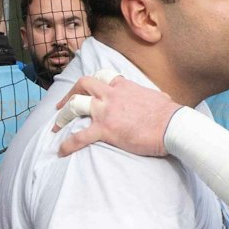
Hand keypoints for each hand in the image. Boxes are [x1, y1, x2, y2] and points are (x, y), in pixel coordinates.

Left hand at [54, 71, 178, 157]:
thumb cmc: (169, 114)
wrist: (172, 126)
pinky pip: (80, 136)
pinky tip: (61, 151)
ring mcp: (106, 111)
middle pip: (83, 84)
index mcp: (124, 86)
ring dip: (62, 115)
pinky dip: (68, 144)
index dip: (91, 83)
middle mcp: (111, 94)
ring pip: (74, 105)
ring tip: (55, 127)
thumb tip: (158, 98)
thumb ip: (149, 95)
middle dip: (69, 93)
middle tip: (62, 105)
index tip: (85, 90)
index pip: (102, 76)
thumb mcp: (157, 97)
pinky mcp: (105, 129)